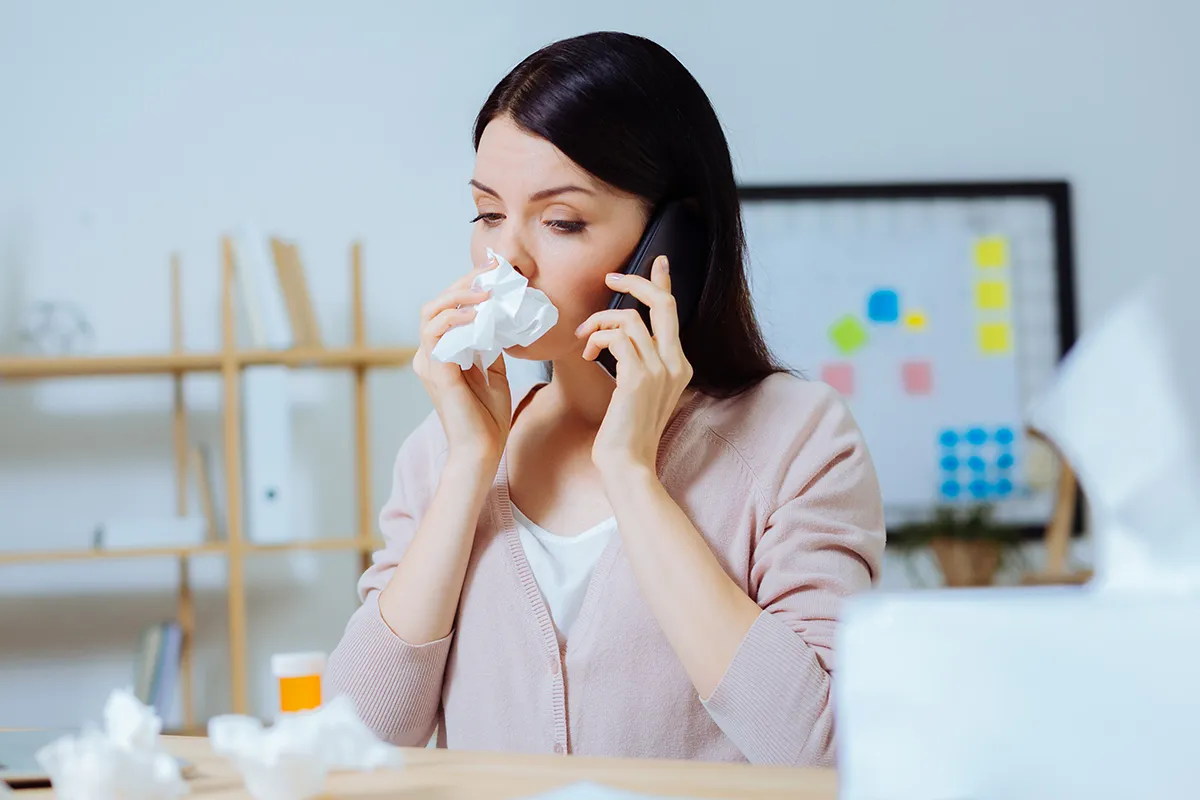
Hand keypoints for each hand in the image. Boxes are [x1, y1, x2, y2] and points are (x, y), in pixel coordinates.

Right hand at [412, 257, 511, 469]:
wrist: (483, 450)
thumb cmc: (487, 417)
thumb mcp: (495, 374)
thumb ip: (491, 348)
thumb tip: (500, 322)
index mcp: (440, 355)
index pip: (446, 310)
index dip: (466, 287)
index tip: (493, 273)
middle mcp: (428, 355)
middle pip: (435, 305)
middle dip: (463, 284)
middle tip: (491, 272)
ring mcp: (429, 363)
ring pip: (432, 314)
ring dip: (460, 297)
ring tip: (487, 292)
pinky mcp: (436, 372)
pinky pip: (438, 334)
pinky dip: (457, 319)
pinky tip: (480, 315)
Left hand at [578, 255, 692, 474]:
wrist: (628, 465)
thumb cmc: (626, 432)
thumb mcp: (639, 392)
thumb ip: (639, 362)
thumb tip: (618, 335)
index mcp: (679, 366)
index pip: (672, 314)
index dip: (664, 284)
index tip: (657, 262)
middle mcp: (675, 364)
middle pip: (662, 304)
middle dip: (635, 282)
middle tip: (611, 277)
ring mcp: (660, 371)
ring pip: (629, 320)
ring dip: (599, 322)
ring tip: (584, 339)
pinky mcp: (638, 378)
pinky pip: (616, 337)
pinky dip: (596, 339)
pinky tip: (587, 355)